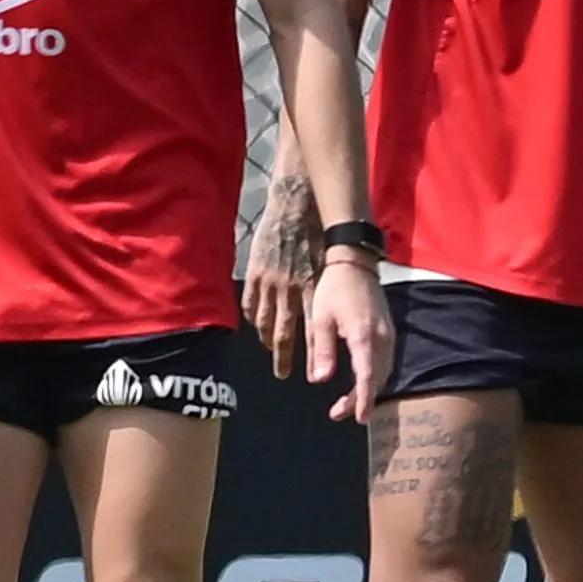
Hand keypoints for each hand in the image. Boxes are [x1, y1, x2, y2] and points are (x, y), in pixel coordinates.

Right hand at [241, 174, 322, 378]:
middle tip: (282, 374)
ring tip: (271, 350)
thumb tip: (331, 318)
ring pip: (265, 321)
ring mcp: (269, 281)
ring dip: (268, 340)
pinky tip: (258, 326)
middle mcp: (289, 288)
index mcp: (311, 288)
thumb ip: (325, 292)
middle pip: (284, 333)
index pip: (311, 332)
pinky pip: (251, 304)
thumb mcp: (327, 265)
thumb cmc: (317, 235)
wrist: (295, 205)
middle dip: (283, 357)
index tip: (310, 375)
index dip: (310, 355)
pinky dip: (254, 318)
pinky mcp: (254, 272)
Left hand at [308, 256, 392, 423]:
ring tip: (345, 403)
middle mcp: (382, 338)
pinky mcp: (388, 330)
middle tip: (338, 413)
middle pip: (377, 378)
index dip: (363, 399)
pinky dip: (374, 376)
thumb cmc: (334, 288)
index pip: (367, 376)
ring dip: (367, 389)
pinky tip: (360, 380)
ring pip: (383, 371)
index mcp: (363, 336)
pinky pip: (385, 361)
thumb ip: (322, 350)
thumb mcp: (321, 318)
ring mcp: (388, 334)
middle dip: (360, 399)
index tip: (359, 418)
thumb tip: (320, 380)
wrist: (355, 262)